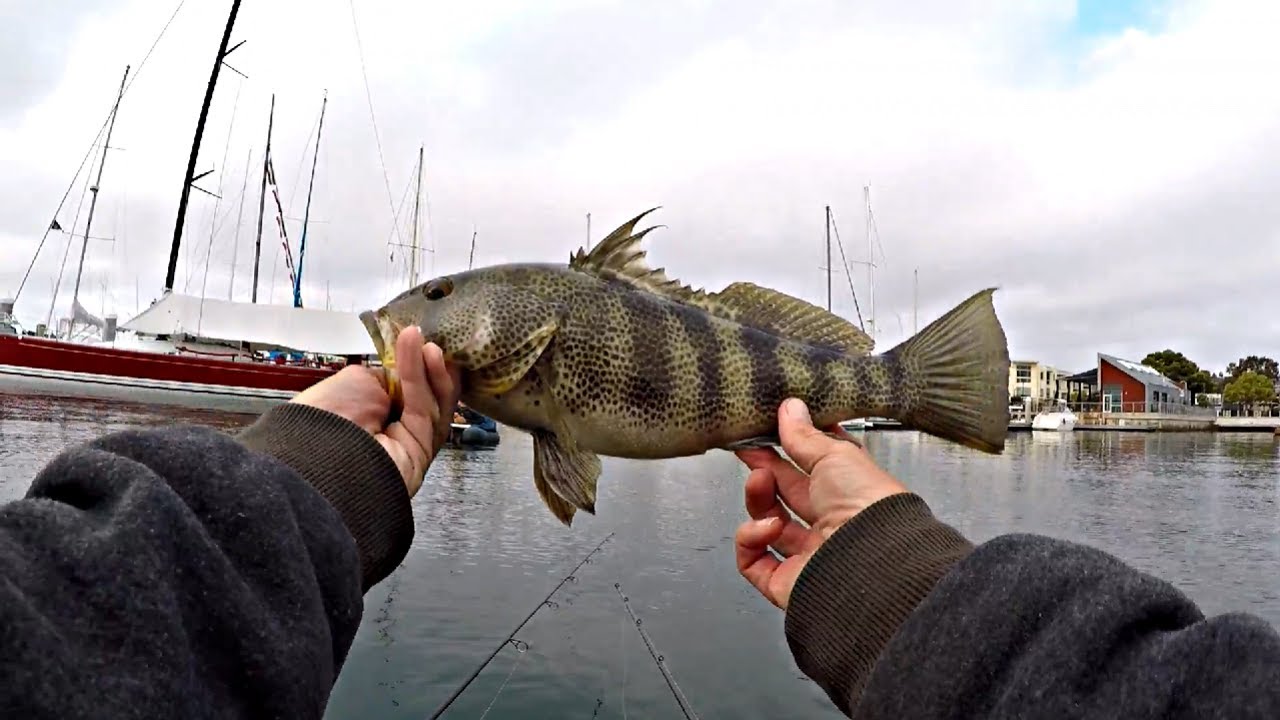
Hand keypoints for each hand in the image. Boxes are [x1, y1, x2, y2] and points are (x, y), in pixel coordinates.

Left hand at [291, 326, 460, 495]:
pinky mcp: (421, 451)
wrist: (318, 457)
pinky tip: (426, 355)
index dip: (415, 366)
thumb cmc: (323, 417)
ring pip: (431, 405)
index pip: (403, 391)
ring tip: (429, 344)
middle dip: (429, 368)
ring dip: (431, 371)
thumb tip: (405, 372)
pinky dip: (428, 382)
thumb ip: (386, 376)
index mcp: (369, 416)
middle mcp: (389, 432)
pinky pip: (427, 413)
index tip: (420, 341)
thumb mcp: (356, 380)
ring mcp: (407, 444)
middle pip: (424, 398)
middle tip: (432, 342)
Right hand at [733, 398, 907, 609]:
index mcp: (849, 494)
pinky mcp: (785, 581)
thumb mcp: (835, 455)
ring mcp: (807, 555)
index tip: (771, 429)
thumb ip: (805, 435)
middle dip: (765, 468)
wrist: (870, 563)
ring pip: (767, 524)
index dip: (791, 448)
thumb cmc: (867, 506)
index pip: (814, 468)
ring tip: (760, 481)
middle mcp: (830, 525)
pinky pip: (753, 560)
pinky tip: (766, 527)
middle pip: (786, 493)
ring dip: (757, 498)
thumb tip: (789, 408)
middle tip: (748, 447)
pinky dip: (750, 539)